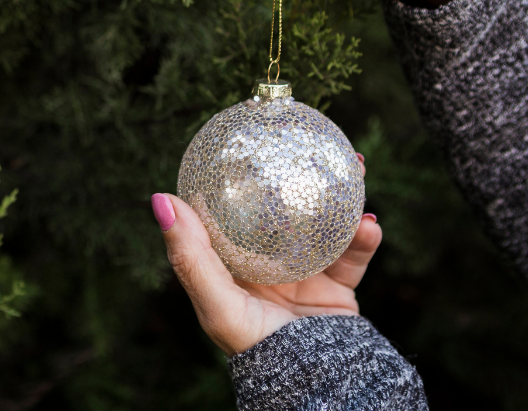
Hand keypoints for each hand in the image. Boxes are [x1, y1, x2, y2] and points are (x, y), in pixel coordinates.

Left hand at [151, 156, 380, 354]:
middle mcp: (266, 265)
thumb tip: (160, 198)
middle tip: (304, 143)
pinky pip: (353, 252)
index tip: (238, 145)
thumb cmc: (256, 348)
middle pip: (279, 210)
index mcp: (231, 267)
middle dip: (293, 177)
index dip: (231, 180)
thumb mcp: (217, 301)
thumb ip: (190, 254)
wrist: (318, 385)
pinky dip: (362, 237)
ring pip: (321, 222)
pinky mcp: (338, 286)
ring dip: (339, 195)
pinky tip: (368, 224)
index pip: (226, 214)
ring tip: (356, 168)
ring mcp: (304, 273)